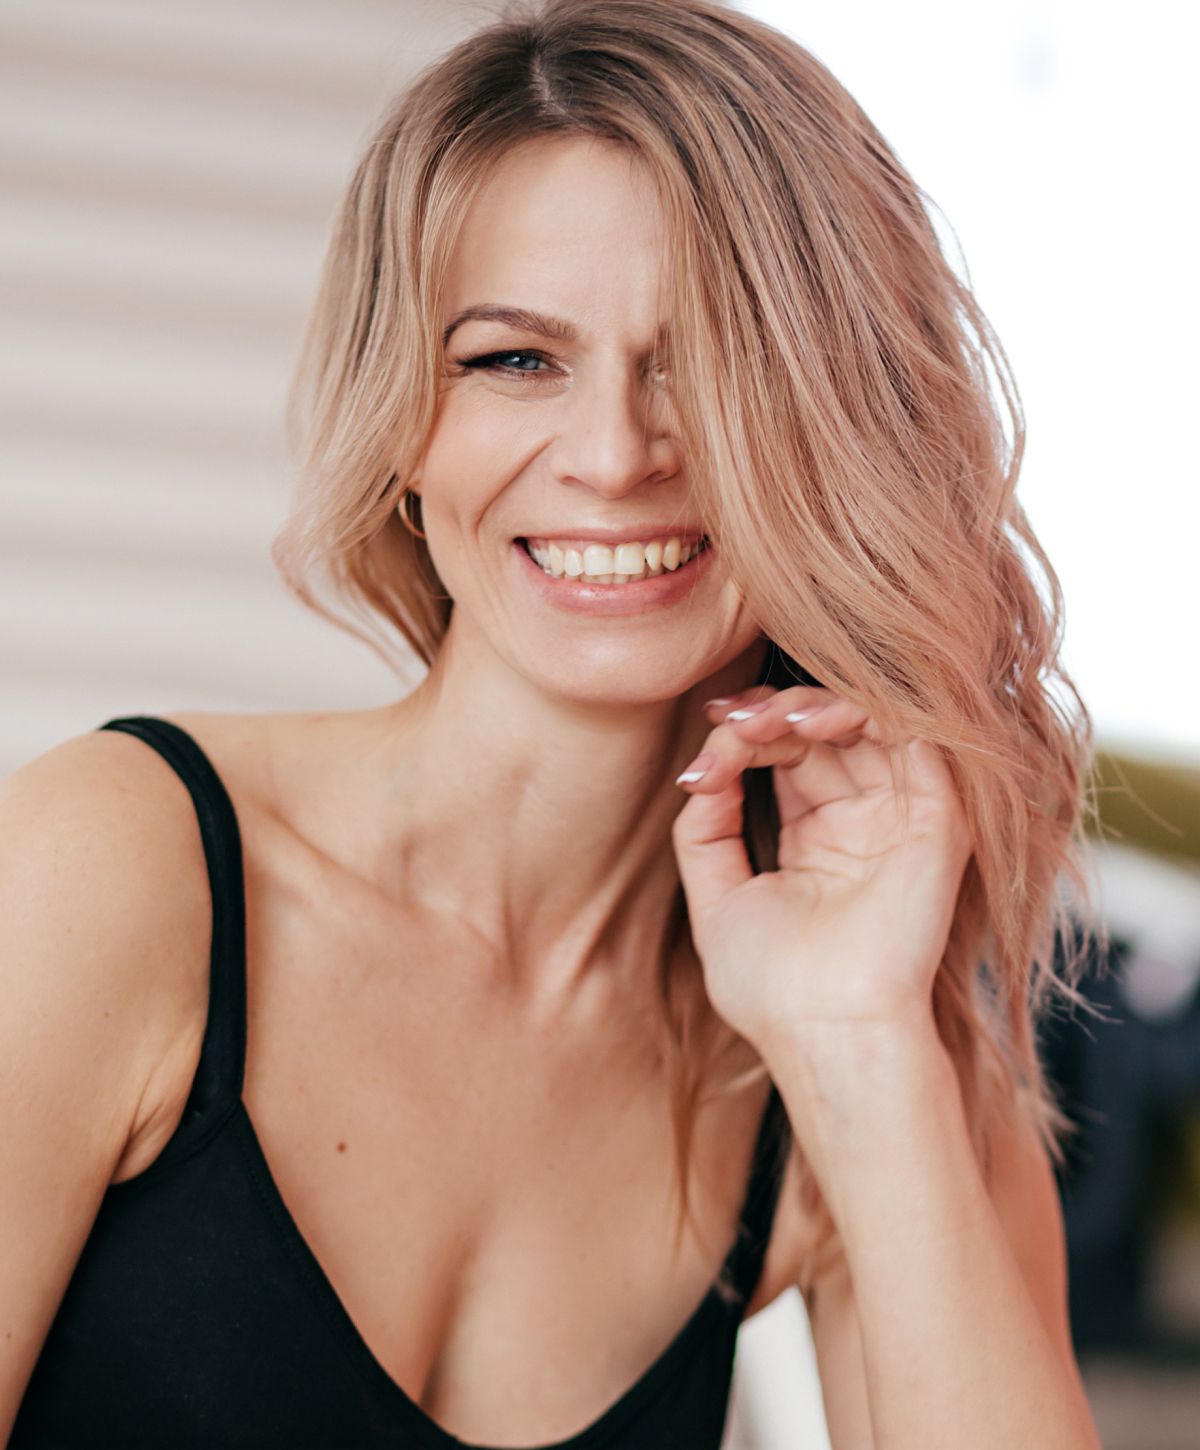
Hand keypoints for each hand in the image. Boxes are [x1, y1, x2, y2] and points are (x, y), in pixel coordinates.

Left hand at [671, 685, 974, 1060]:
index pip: (789, 756)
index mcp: (817, 840)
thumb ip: (706, 833)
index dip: (746, 736)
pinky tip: (811, 723)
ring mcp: (901, 817)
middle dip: (772, 713)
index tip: (706, 744)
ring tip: (766, 721)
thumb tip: (703, 770)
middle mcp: (863, 822)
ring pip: (869, 723)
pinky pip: (916, 738)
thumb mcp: (716, 898)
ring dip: (812, 705)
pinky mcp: (937, 820)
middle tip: (731, 722)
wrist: (826, 1031)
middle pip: (825, 731)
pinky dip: (866, 712)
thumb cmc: (771, 986)